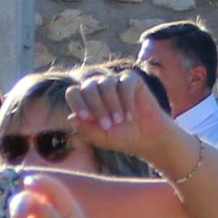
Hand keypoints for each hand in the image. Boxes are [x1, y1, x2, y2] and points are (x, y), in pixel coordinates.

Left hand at [64, 67, 184, 169]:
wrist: (147, 137)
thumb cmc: (121, 137)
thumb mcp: (102, 138)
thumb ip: (86, 129)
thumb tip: (70, 117)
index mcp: (86, 100)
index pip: (73, 93)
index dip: (77, 102)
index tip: (86, 117)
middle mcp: (98, 88)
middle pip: (89, 86)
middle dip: (96, 106)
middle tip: (107, 124)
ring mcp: (114, 82)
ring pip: (106, 83)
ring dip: (112, 104)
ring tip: (120, 121)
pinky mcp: (131, 80)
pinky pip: (124, 83)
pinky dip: (126, 100)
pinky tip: (130, 115)